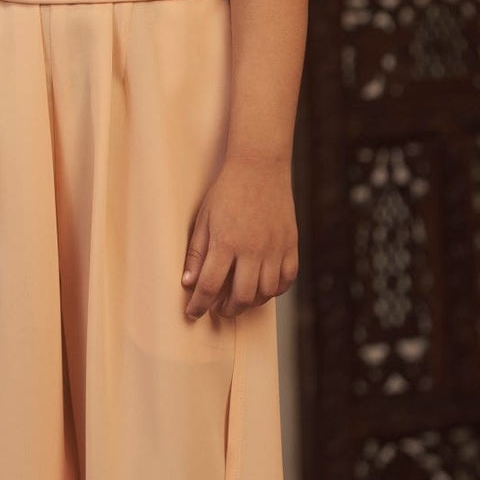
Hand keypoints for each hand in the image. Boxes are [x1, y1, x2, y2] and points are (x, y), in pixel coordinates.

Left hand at [181, 155, 298, 320]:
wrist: (259, 166)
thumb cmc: (226, 192)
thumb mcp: (204, 220)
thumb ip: (196, 253)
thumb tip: (188, 284)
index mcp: (225, 243)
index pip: (210, 286)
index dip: (199, 305)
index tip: (193, 313)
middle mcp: (252, 249)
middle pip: (242, 297)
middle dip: (227, 310)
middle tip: (219, 309)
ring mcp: (274, 247)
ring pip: (266, 292)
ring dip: (251, 302)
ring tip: (240, 298)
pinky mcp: (291, 244)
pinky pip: (287, 278)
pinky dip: (276, 289)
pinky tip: (264, 287)